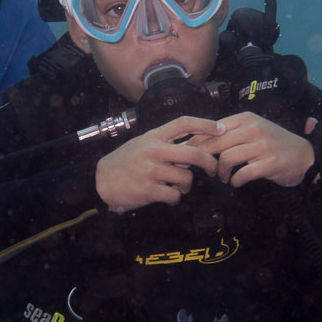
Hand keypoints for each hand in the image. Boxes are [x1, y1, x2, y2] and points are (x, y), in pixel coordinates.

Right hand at [95, 116, 221, 213]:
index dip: (206, 125)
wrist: (99, 180)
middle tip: (214, 170)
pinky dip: (175, 198)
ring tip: (177, 187)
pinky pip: (174, 195)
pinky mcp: (147, 189)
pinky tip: (166, 196)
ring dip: (186, 186)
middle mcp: (153, 150)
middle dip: (209, 163)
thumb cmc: (126, 162)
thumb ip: (166, 144)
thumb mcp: (143, 144)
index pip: (184, 123)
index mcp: (153, 136)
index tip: (222, 129)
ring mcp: (150, 170)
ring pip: (186, 178)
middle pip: (193, 154)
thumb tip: (195, 151)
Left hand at [204, 111, 315, 188]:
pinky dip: (235, 181)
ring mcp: (262, 146)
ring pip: (226, 159)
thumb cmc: (273, 143)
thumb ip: (230, 132)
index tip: (188, 154)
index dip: (196, 142)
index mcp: (246, 119)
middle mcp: (253, 129)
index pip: (211, 128)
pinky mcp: (269, 163)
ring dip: (220, 172)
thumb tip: (199, 140)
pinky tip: (236, 182)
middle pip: (215, 143)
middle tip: (203, 169)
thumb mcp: (253, 129)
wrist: (304, 155)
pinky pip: (242, 174)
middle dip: (203, 159)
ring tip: (222, 177)